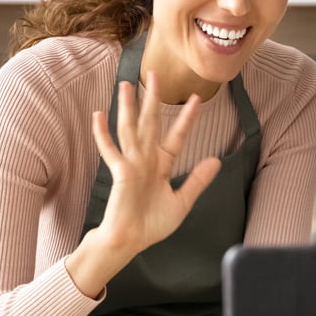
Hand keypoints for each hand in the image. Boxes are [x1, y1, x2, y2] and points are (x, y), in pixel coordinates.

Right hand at [91, 72, 220, 254]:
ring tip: (126, 84)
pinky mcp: (120, 172)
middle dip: (154, 99)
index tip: (196, 99)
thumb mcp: (182, 202)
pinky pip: (110, 149)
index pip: (177, 136)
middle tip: (155, 74)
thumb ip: (197, 181)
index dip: (187, 118)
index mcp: (162, 165)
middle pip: (151, 123)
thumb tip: (216, 161)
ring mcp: (131, 164)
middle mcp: (146, 160)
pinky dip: (102, 133)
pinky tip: (98, 114)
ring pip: (130, 128)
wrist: (131, 241)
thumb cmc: (152, 225)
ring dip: (128, 107)